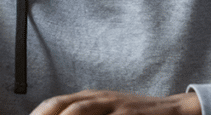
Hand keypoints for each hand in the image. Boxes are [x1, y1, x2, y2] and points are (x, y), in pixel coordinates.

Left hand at [30, 90, 200, 114]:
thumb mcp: (106, 111)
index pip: (55, 104)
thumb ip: (82, 114)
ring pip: (80, 110)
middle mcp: (98, 98)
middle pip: (62, 105)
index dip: (38, 114)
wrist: (173, 110)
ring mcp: (113, 106)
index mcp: (89, 98)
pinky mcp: (128, 114)